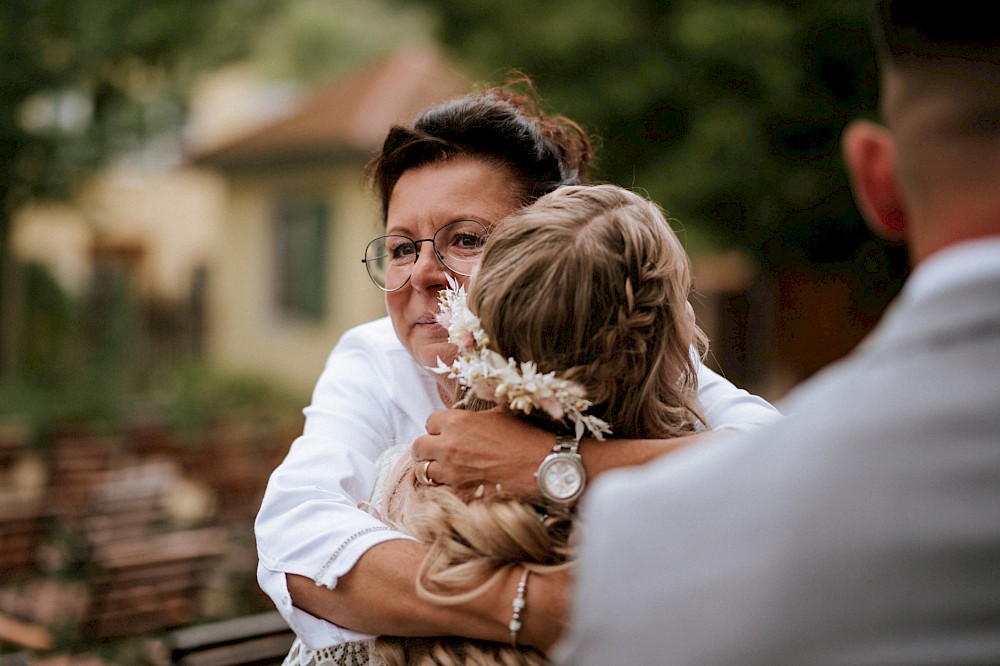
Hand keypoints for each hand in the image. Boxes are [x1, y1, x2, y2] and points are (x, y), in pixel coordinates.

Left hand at [413, 407, 552, 501]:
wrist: (541, 466)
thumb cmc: (525, 437)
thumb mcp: (500, 414)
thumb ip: (476, 415)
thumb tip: (469, 415)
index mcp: (457, 421)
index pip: (429, 421)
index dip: (438, 427)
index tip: (446, 432)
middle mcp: (448, 445)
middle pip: (418, 447)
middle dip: (426, 449)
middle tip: (438, 452)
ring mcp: (451, 472)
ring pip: (422, 471)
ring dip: (431, 469)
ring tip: (444, 470)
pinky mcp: (459, 492)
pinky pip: (439, 490)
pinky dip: (444, 487)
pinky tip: (456, 484)